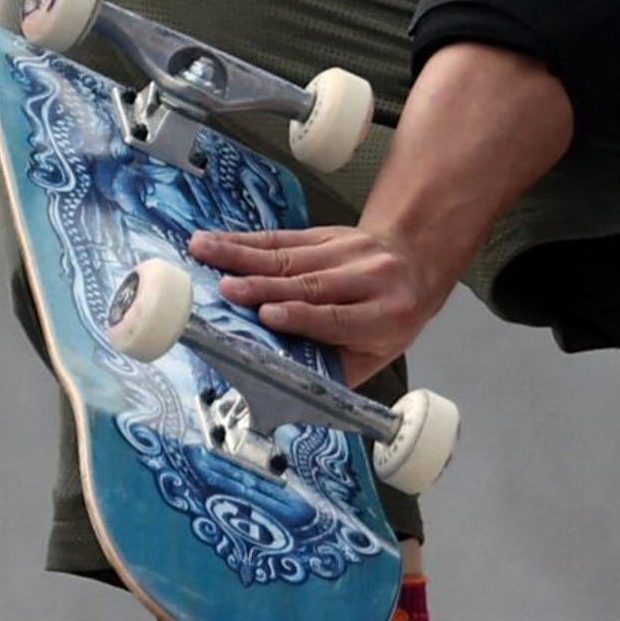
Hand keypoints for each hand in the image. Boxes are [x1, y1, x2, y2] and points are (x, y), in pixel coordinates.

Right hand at [187, 225, 454, 385]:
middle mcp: (367, 279)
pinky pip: (282, 237)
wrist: (414, 261)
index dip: (302, 316)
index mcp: (384, 316)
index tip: (267, 316)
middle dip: (264, 286)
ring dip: (241, 255)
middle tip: (226, 290)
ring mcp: (346, 251)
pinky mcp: (326, 233)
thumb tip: (285, 387)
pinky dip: (245, 240)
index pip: (338, 317)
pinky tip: (216, 241)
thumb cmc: (389, 319)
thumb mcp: (376, 353)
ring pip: (289, 256)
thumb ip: (336, 368)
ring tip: (205, 253)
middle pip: (309, 284)